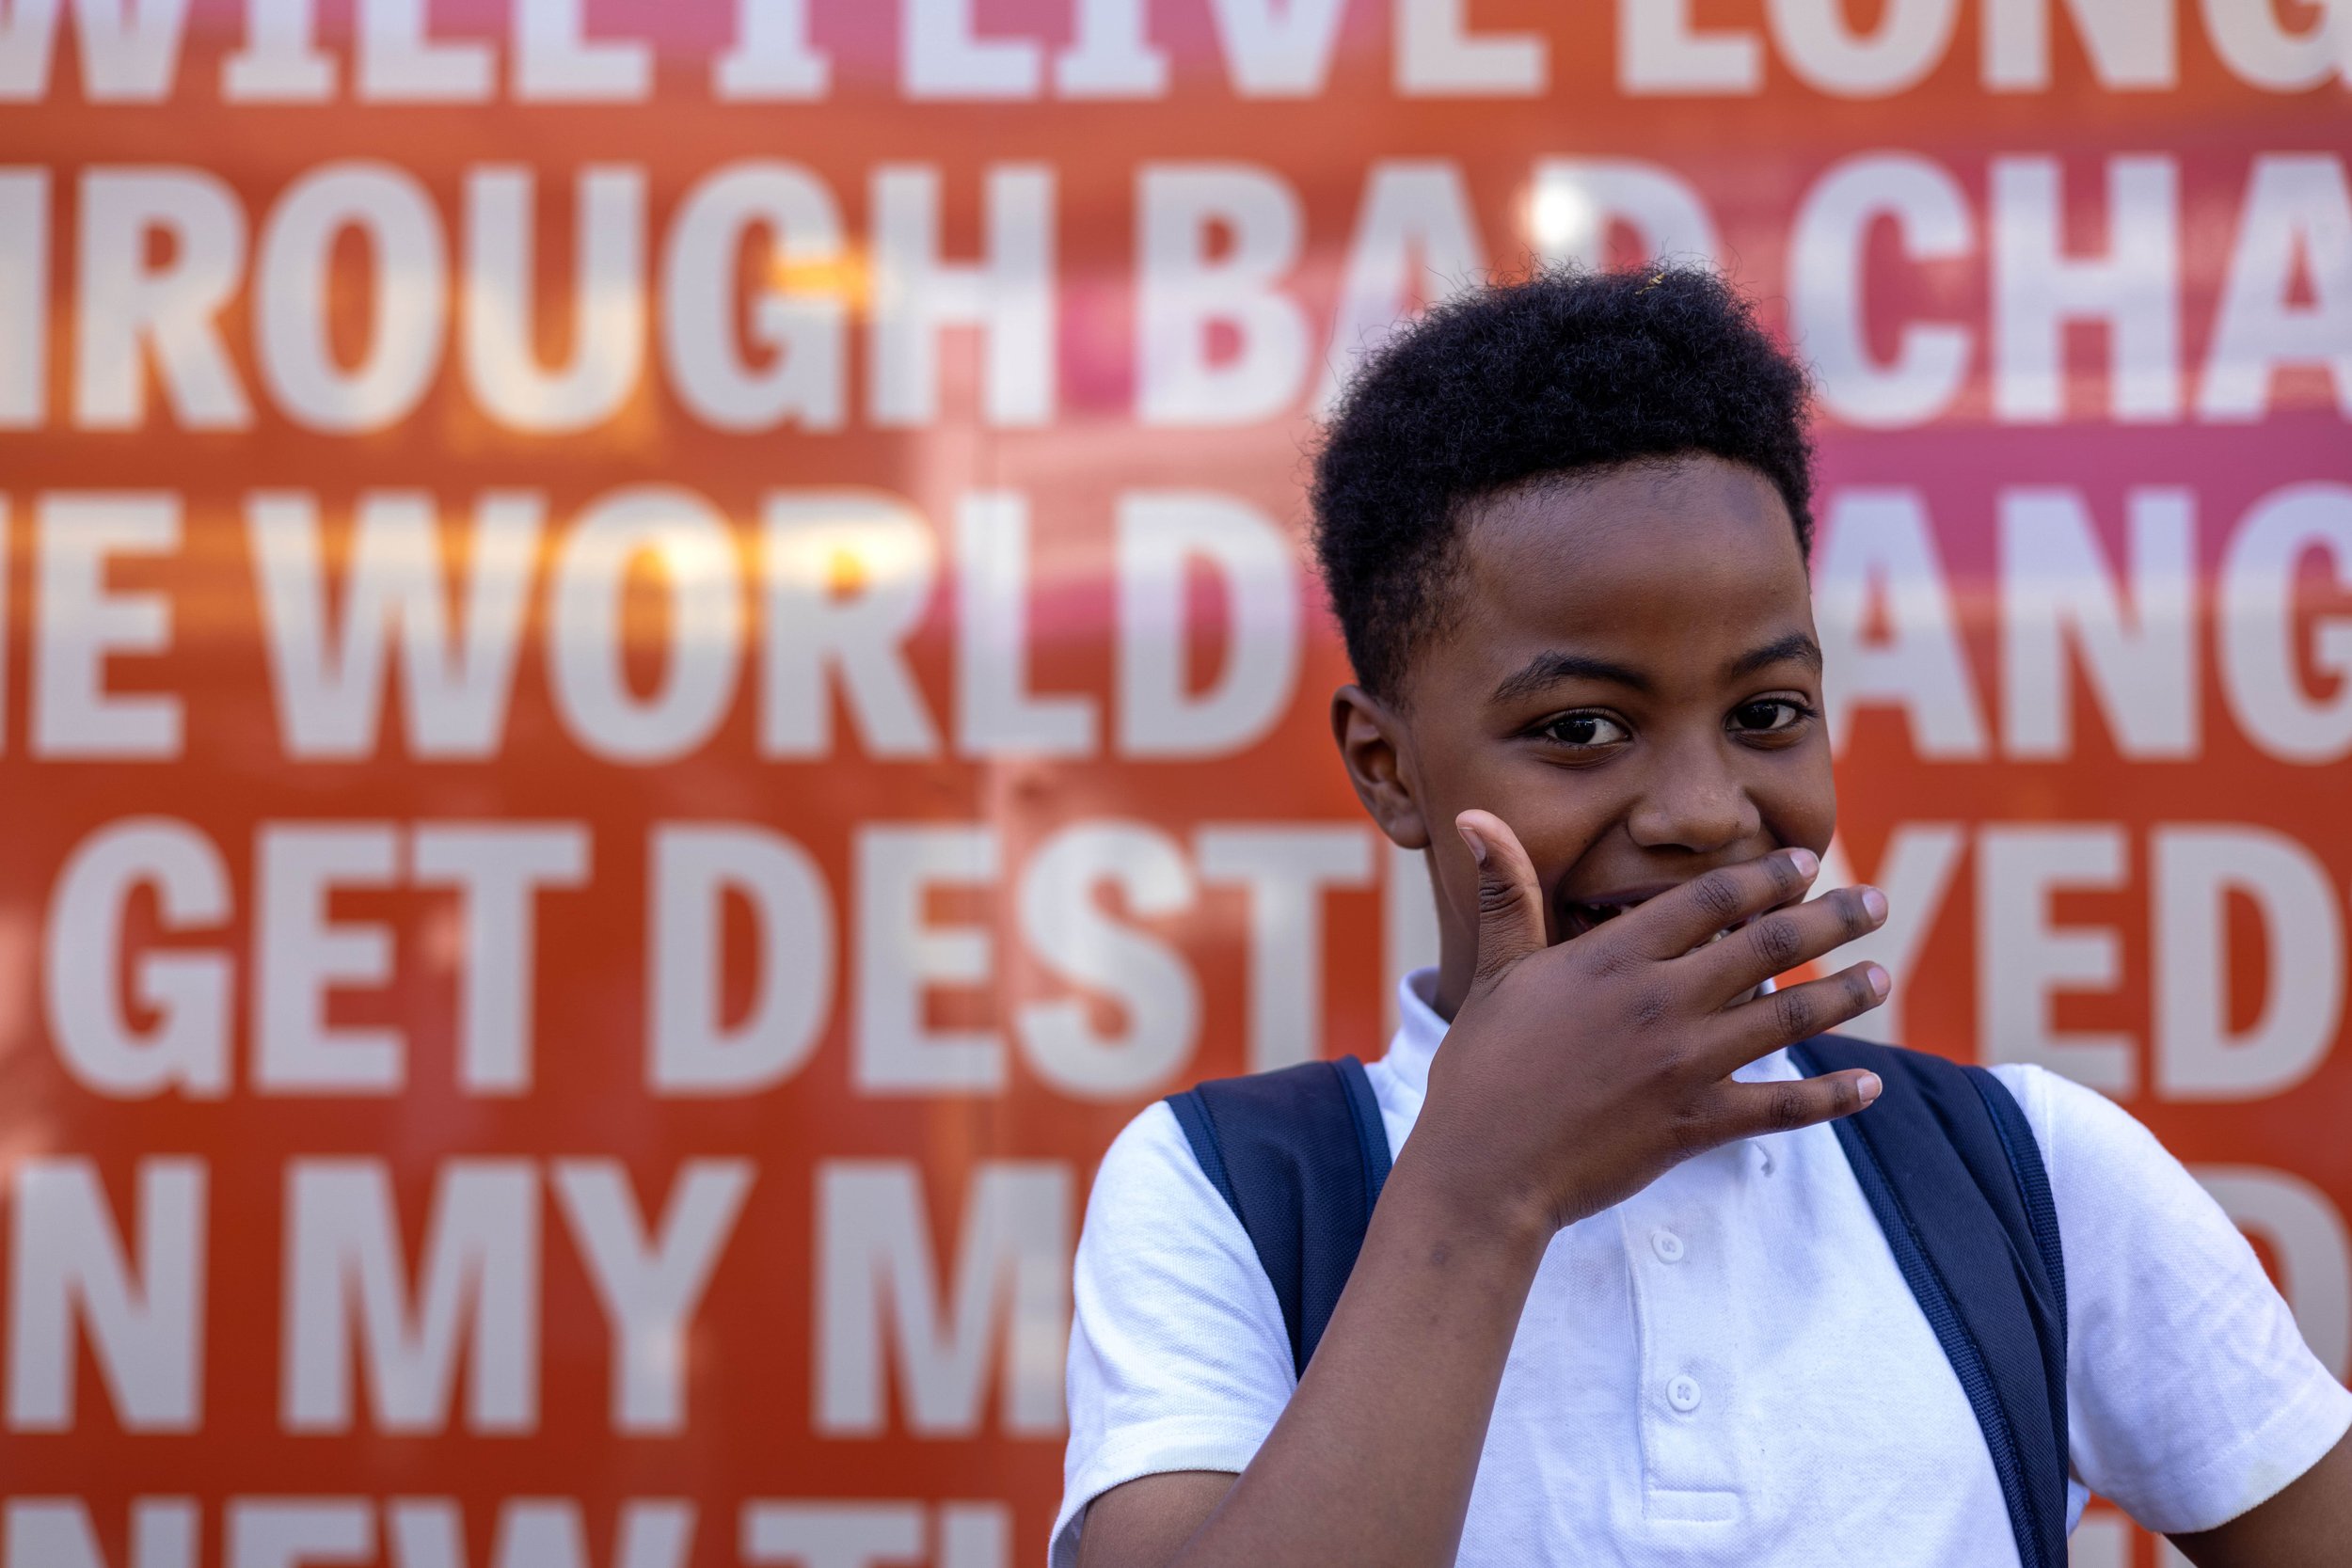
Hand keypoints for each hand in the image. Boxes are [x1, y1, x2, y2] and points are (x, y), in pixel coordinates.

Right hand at [1404, 810, 1890, 1241]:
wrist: (1483, 1169)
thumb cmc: (1481, 1068)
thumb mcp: (1497, 972)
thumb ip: (1506, 894)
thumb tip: (1476, 818)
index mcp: (1615, 959)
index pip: (1710, 900)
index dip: (1766, 878)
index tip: (1806, 862)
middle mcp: (1661, 1003)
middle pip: (1769, 949)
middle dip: (1831, 921)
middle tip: (1874, 904)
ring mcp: (1684, 1066)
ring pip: (1788, 1020)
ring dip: (1845, 996)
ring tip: (1881, 977)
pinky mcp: (1695, 1124)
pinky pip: (1781, 1107)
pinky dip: (1831, 1097)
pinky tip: (1869, 1085)